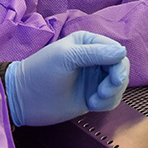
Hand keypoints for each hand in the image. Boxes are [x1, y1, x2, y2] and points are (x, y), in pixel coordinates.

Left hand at [3, 31, 129, 126]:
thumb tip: (122, 52)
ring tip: (94, 100)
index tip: (115, 79)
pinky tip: (91, 104)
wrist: (24, 100)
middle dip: (116, 81)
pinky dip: (107, 103)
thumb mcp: (67, 57)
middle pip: (121, 68)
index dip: (119, 64)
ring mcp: (94, 78)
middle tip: (102, 92)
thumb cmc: (41, 72)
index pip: (115, 50)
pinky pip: (112, 99)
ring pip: (119, 84)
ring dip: (112, 94)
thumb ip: (95, 53)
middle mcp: (94, 58)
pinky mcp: (93, 96)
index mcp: (88, 42)